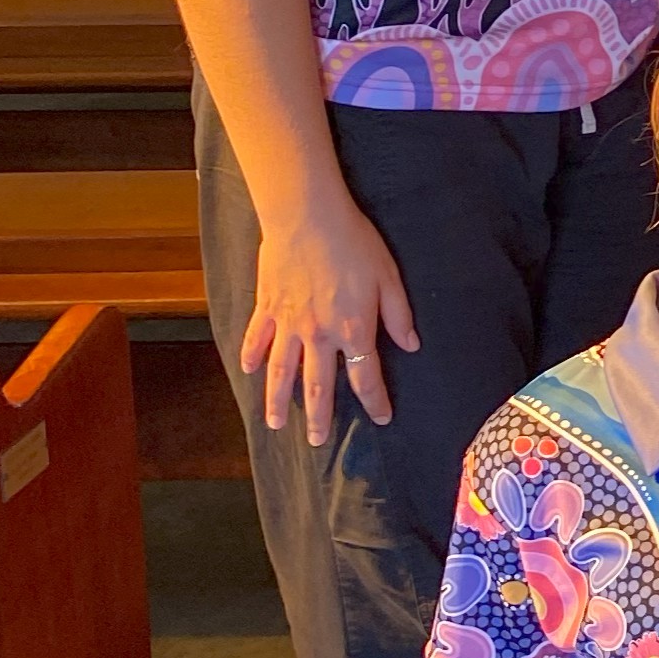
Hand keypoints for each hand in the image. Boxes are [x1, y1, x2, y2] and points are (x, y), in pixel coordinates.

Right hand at [244, 194, 419, 440]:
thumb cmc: (354, 243)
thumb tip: (411, 345)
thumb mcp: (389, 277)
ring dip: (277, 400)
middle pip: (318, 386)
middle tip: (316, 440)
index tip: (382, 417)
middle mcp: (318, 335)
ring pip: (281, 372)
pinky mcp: (267, 306)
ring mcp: (288, 323)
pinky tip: (248, 372)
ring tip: (275, 424)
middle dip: (319, 417)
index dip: (375, 400)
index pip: (365, 377)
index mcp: (353, 330)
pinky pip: (256, 338)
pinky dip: (250, 356)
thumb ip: (399, 315)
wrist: (308, 216)